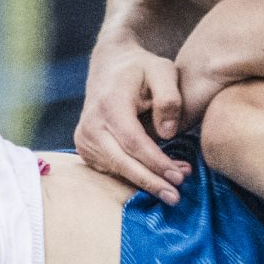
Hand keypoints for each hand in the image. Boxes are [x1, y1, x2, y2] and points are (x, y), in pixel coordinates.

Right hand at [74, 30, 192, 204]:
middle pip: (122, 162)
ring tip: (173, 186)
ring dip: (145, 180)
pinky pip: (110, 167)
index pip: (133, 142)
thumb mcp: (162, 70)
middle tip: (175, 197)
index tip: (179, 176)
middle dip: (150, 182)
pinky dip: (133, 175)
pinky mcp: (85, 147)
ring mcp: (84, 137)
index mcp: (109, 104)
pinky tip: (155, 176)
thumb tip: (168, 134)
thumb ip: (169, 98)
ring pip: (116, 168)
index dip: (156, 162)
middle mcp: (91, 123)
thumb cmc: (142, 68)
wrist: (110, 65)